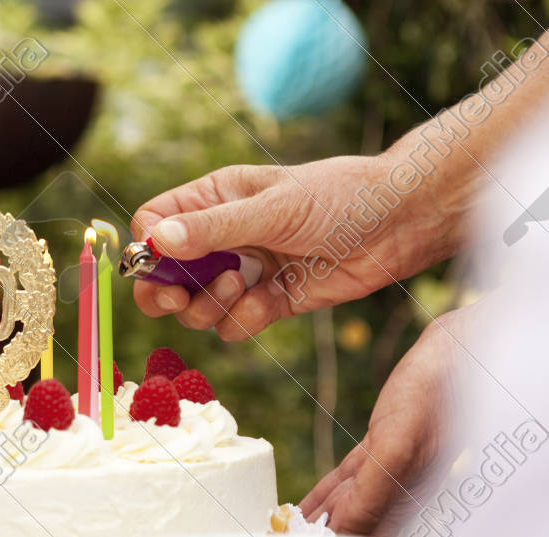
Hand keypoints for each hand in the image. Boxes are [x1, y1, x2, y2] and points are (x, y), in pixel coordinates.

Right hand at [131, 156, 460, 339]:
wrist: (399, 225)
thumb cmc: (341, 197)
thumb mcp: (273, 208)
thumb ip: (213, 228)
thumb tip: (156, 241)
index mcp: (213, 199)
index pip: (153, 225)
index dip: (148, 250)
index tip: (160, 265)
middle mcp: (221, 238)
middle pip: (163, 277)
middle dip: (166, 293)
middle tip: (179, 299)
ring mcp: (242, 272)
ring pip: (195, 309)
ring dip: (211, 307)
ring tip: (245, 286)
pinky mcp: (267, 303)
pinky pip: (232, 326)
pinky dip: (245, 321)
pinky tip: (272, 302)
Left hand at [300, 313, 461, 536]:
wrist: (462, 352)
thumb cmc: (435, 397)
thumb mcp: (397, 449)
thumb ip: (372, 497)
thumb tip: (343, 536)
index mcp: (405, 501)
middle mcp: (400, 493)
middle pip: (351, 531)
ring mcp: (391, 470)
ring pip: (345, 508)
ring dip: (314, 524)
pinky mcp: (383, 446)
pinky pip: (346, 481)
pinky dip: (322, 497)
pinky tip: (302, 508)